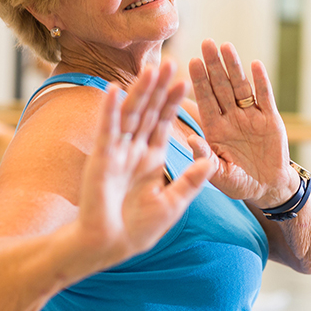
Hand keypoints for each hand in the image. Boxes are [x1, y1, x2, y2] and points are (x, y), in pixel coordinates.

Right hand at [75, 62, 214, 267]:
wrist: (108, 247)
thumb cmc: (136, 230)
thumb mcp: (172, 204)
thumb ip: (190, 182)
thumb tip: (210, 162)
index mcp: (150, 159)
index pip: (164, 123)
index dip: (174, 102)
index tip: (187, 80)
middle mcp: (134, 151)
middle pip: (149, 112)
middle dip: (161, 89)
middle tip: (173, 62)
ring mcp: (117, 153)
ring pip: (131, 115)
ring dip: (140, 92)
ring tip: (152, 69)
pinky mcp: (101, 160)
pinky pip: (107, 131)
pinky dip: (110, 110)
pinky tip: (114, 89)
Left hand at [188, 39, 294, 208]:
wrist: (268, 187)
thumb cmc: (238, 182)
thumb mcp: (219, 175)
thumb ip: (205, 158)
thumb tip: (190, 139)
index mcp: (214, 129)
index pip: (204, 101)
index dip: (199, 82)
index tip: (191, 62)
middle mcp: (230, 117)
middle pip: (220, 87)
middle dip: (213, 66)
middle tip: (206, 43)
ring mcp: (250, 116)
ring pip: (240, 87)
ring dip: (234, 67)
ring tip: (227, 47)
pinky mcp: (270, 118)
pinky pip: (265, 97)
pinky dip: (261, 82)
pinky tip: (255, 65)